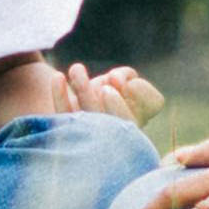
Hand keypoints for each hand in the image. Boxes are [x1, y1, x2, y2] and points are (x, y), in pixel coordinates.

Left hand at [0, 60, 162, 132]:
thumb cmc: (105, 93)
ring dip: (85, 91)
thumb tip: (115, 79)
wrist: (74, 109)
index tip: (116, 78)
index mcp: (140, 120)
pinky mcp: (69, 135)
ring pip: (94, 120)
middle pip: (123, 122)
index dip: (138, 90)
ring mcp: (95, 138)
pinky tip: (58, 77)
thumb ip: (124, 78)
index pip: (151, 104)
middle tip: (103, 88)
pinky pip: (65, 119)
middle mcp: (122, 135)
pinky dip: (60, 97)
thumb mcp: (121, 82)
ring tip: (76, 69)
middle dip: (114, 103)